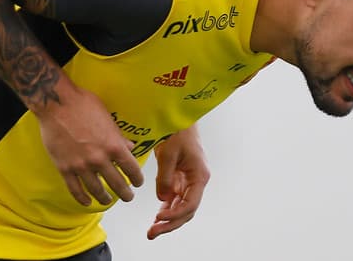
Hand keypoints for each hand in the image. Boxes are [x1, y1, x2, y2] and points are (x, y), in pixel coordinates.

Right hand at [36, 80, 143, 205]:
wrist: (57, 103)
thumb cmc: (83, 104)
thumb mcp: (107, 117)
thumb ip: (118, 136)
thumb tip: (129, 147)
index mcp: (113, 145)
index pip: (132, 169)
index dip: (137, 179)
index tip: (138, 183)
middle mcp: (99, 159)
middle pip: (117, 184)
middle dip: (125, 193)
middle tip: (128, 197)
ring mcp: (81, 165)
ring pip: (97, 190)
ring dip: (105, 198)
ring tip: (108, 200)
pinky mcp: (64, 168)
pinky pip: (75, 189)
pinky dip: (82, 198)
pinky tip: (87, 202)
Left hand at [147, 124, 209, 239]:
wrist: (177, 118)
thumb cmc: (177, 131)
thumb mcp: (168, 154)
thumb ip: (165, 177)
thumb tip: (162, 198)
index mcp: (199, 175)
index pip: (190, 204)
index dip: (175, 214)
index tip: (160, 218)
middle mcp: (196, 181)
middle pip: (187, 210)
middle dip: (170, 224)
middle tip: (153, 232)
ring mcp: (189, 181)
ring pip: (181, 207)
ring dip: (168, 219)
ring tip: (153, 230)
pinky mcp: (180, 178)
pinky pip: (175, 199)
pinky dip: (166, 208)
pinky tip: (157, 216)